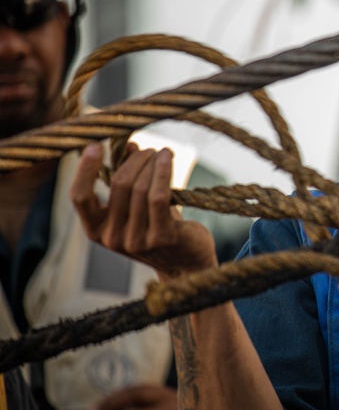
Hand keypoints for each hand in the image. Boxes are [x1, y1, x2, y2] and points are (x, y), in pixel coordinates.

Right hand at [71, 142, 217, 278]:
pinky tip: (168, 158)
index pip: (80, 197)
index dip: (85, 169)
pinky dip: (163, 172)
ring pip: (140, 188)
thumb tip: (130, 146)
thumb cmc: (159, 228)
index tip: (95, 145)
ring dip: (152, 164)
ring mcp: (136, 241)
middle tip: (149, 150)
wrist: (186, 264)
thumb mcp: (138, 206)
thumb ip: (129, 179)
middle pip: (119, 185)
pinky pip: (158, 196)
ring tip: (163, 153)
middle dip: (135, 161)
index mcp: (96, 230)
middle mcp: (112, 238)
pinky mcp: (161, 237)